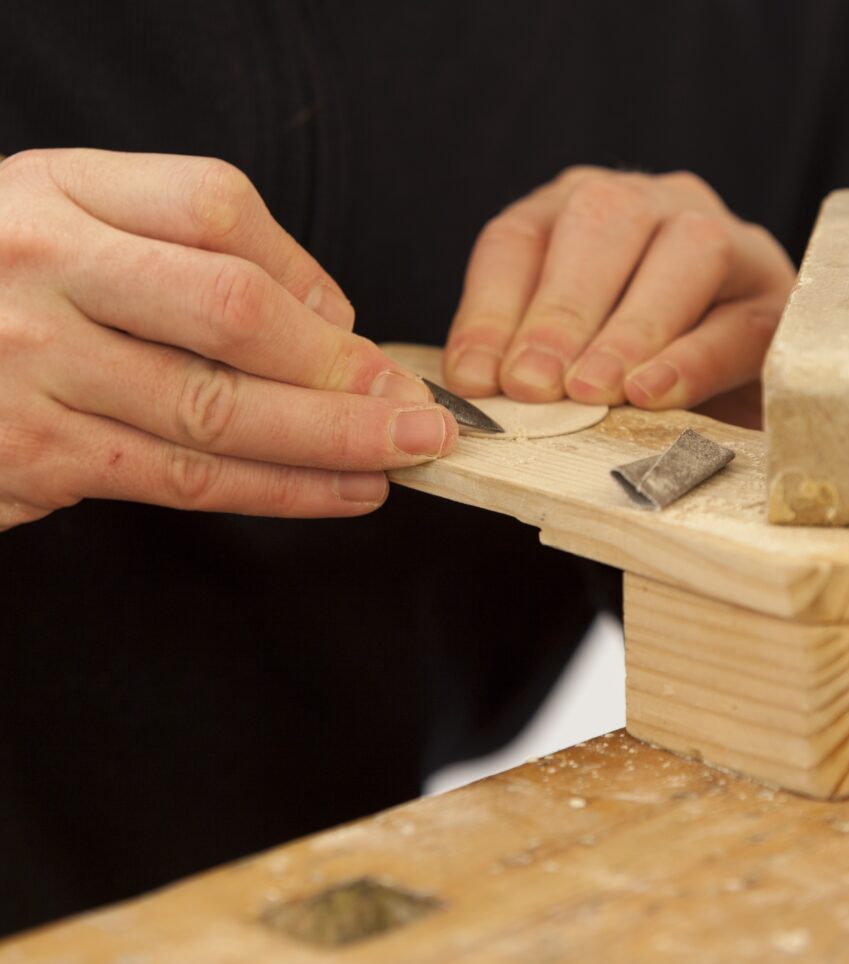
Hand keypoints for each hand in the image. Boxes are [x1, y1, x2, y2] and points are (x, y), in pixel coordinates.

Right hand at [0, 149, 456, 531]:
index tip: (355, 326)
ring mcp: (36, 366)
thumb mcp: (66, 221)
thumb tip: (327, 316)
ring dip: (331, 441)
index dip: (305, 270)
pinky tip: (340, 493)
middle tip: (418, 409)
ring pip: (218, 410)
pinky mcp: (37, 454)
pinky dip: (277, 490)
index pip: (214, 207)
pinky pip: (182, 478)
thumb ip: (183, 244)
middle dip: (343, 369)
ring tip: (405, 454)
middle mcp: (45, 269)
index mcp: (60, 193)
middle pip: (233, 314)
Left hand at [443, 167, 793, 422]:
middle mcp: (654, 206)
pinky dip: (692, 359)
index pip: (521, 237)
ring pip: (686, 252)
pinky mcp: (777, 298)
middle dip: (559, 310)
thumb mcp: (565, 356)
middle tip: (531, 385)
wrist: (734, 389)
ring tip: (591, 390)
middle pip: (602, 222)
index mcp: (580, 213)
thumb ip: (524, 357)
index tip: (475, 379)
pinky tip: (651, 393)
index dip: (491, 308)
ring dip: (629, 327)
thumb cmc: (630, 369)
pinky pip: (739, 319)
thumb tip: (474, 388)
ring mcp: (726, 240)